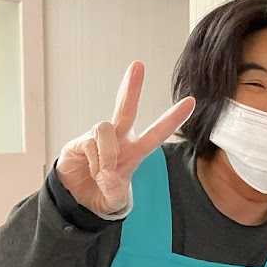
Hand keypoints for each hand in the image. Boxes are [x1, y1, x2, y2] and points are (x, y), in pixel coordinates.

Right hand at [56, 61, 195, 216]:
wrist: (75, 199)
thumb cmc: (101, 194)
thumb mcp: (113, 201)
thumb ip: (115, 193)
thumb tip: (110, 176)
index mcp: (134, 151)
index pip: (157, 133)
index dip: (173, 119)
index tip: (191, 101)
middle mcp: (118, 140)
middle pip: (126, 110)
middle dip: (131, 88)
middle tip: (137, 64)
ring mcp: (98, 138)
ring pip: (106, 128)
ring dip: (108, 153)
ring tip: (103, 173)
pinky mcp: (79, 141)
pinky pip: (90, 142)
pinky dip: (94, 159)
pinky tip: (91, 170)